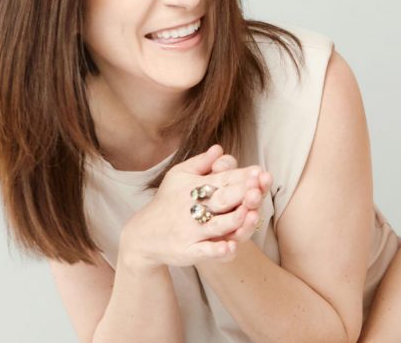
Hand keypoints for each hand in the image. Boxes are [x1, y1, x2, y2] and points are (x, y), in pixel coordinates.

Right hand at [118, 145, 268, 270]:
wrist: (142, 234)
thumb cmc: (167, 201)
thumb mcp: (178, 177)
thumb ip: (200, 163)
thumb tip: (219, 148)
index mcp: (196, 188)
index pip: (222, 180)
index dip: (241, 176)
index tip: (259, 172)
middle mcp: (194, 209)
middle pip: (221, 200)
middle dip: (240, 194)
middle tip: (257, 188)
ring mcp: (190, 231)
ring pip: (216, 226)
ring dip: (232, 220)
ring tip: (248, 214)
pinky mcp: (186, 251)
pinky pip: (203, 251)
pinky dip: (216, 250)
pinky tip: (229, 247)